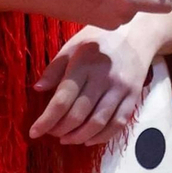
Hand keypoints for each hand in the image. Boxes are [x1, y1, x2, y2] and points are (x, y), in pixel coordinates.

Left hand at [30, 19, 167, 144]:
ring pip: (98, 123)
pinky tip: (88, 139)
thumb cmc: (99, 39)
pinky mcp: (133, 96)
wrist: (138, 33)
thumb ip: (55, 68)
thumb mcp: (73, 46)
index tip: (34, 132)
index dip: (46, 120)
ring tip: (66, 139)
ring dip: (79, 137)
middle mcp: (103, 77)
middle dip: (60, 130)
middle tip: (51, 133)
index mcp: (84, 63)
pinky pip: (118, 124)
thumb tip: (38, 89)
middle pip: (78, 114)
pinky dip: (102, 137)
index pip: (62, 99)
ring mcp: (120, 89)